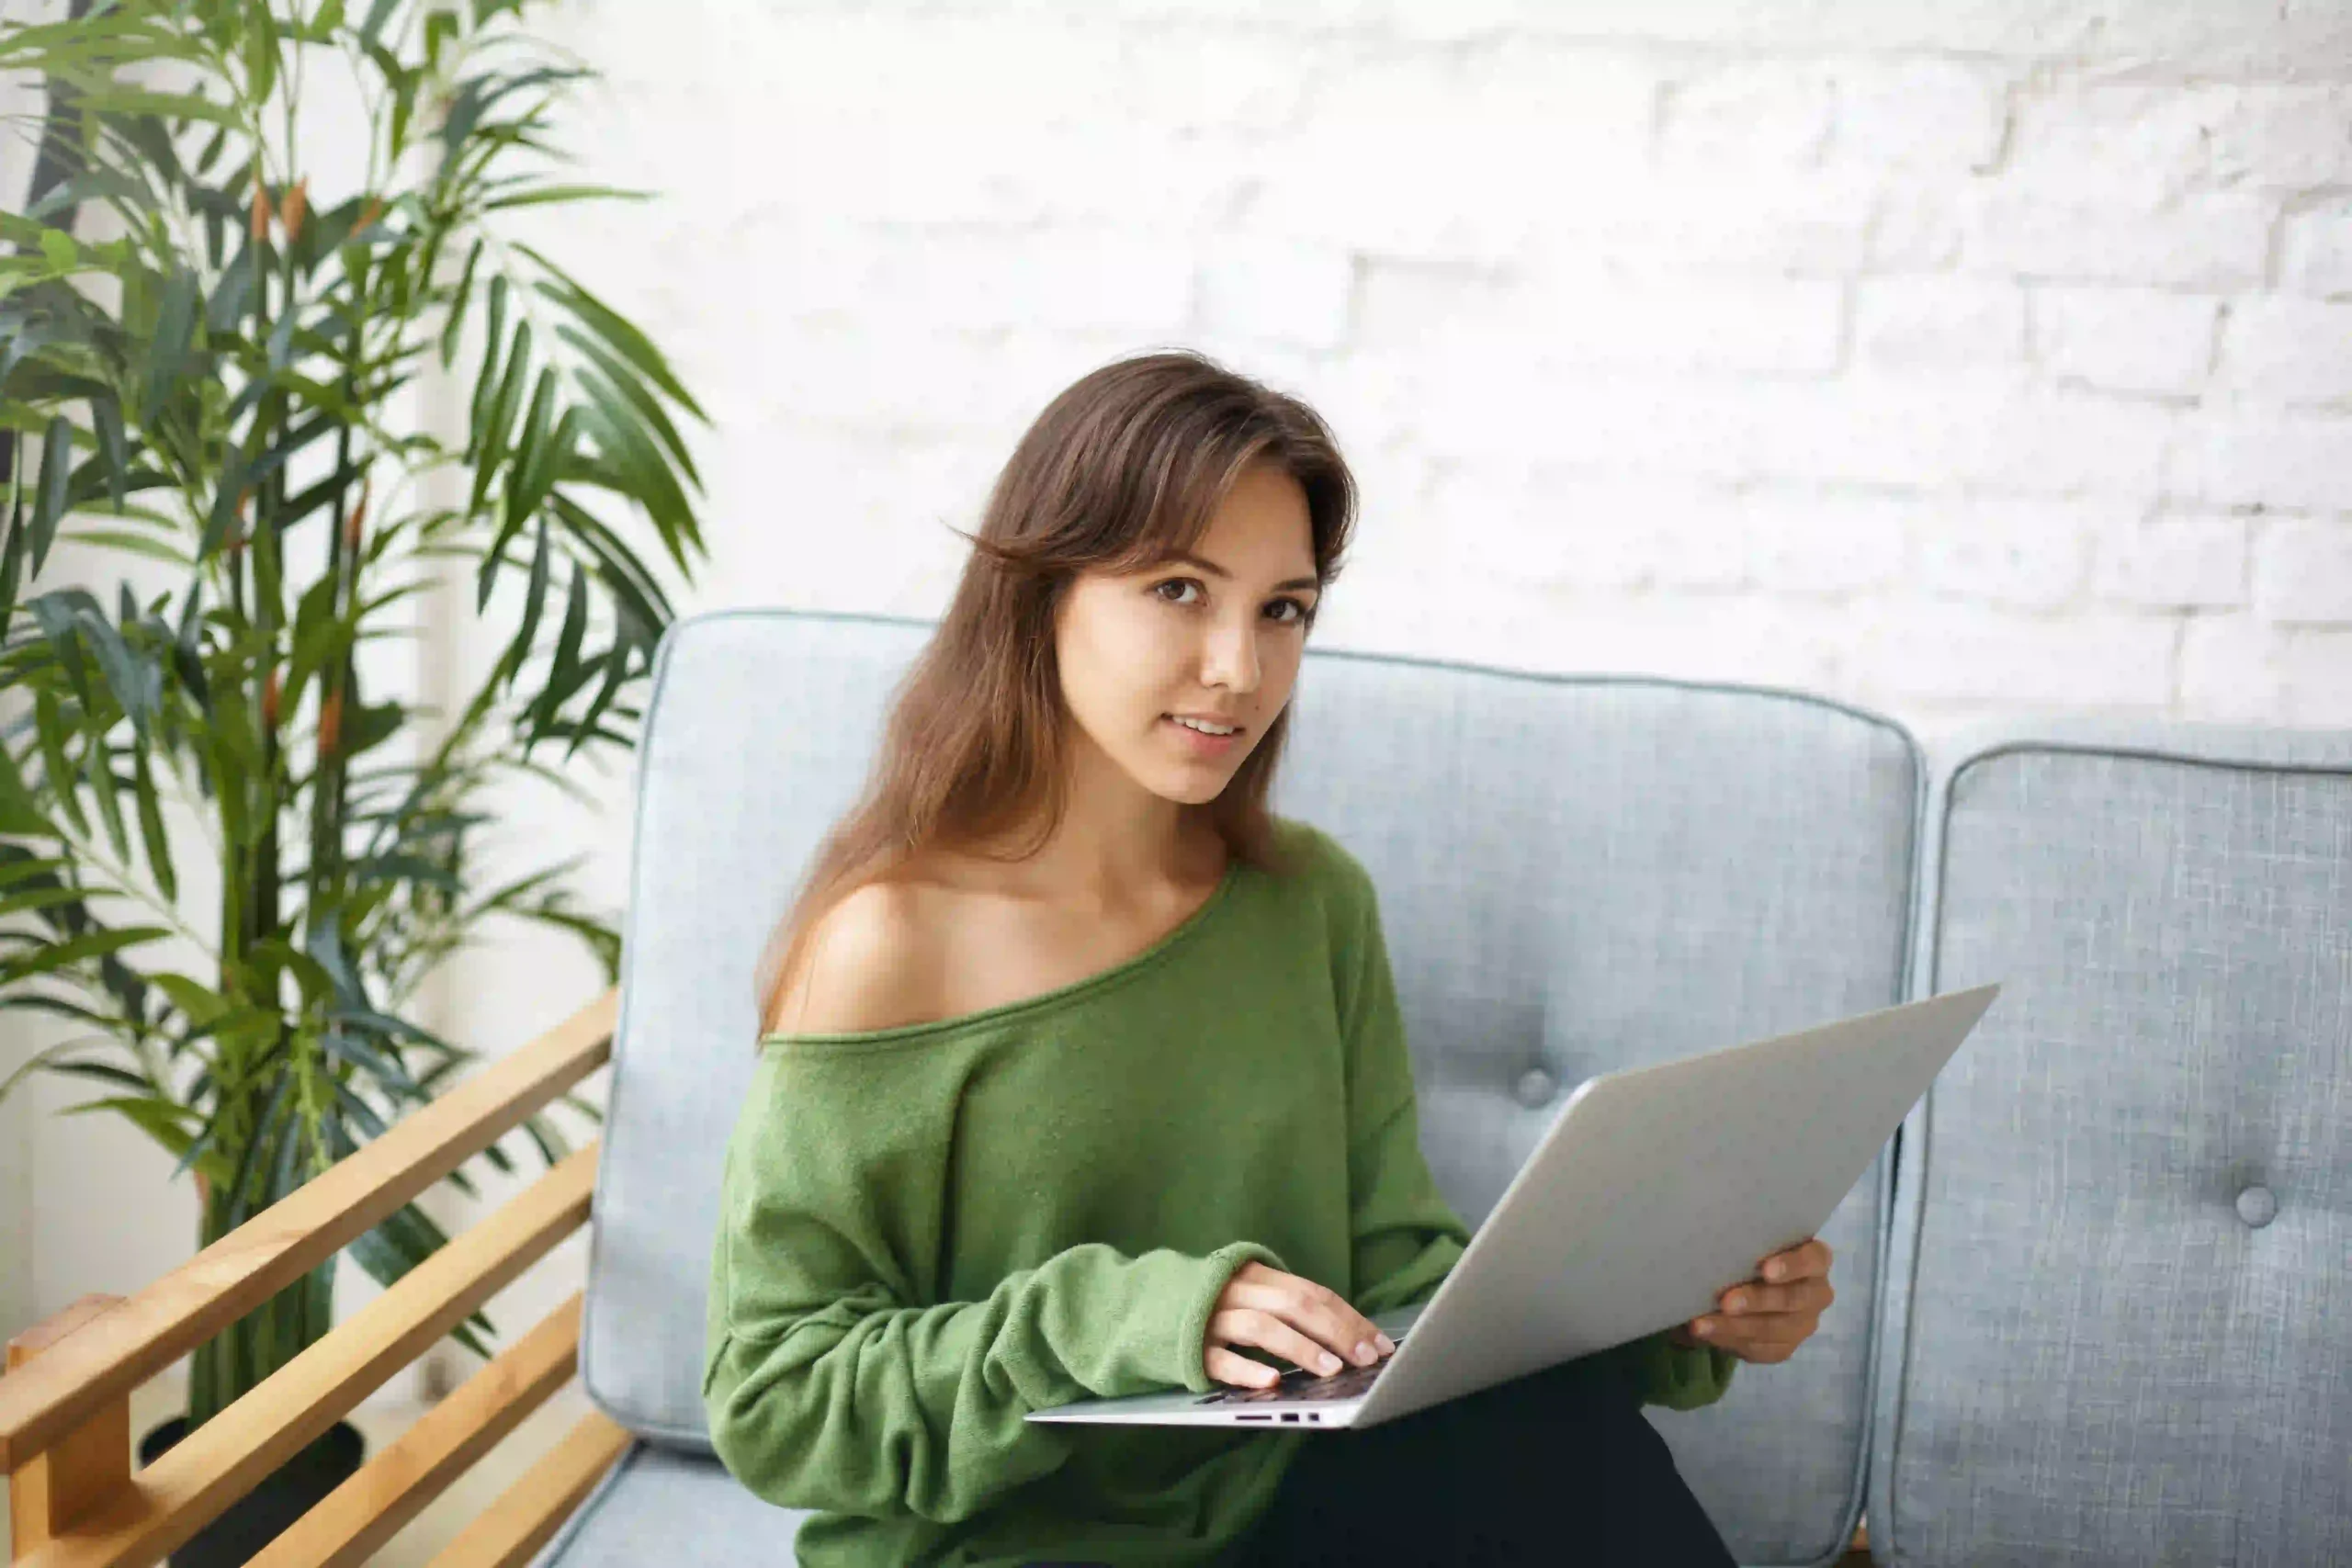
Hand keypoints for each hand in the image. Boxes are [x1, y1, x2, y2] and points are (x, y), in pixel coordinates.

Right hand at [1203, 1262, 1396, 1389]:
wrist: (1138, 1304)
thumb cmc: (1207, 1304)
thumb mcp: (1245, 1292)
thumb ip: (1283, 1303)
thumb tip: (1344, 1334)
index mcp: (1254, 1275)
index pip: (1312, 1293)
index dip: (1349, 1318)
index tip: (1380, 1343)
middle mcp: (1235, 1292)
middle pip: (1294, 1304)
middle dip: (1336, 1331)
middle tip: (1366, 1358)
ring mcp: (1210, 1318)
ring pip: (1261, 1327)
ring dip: (1300, 1347)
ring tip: (1331, 1369)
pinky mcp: (1189, 1347)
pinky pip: (1221, 1359)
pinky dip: (1248, 1370)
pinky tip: (1273, 1381)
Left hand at [1671, 1238, 1833, 1364]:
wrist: (1745, 1286)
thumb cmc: (1749, 1253)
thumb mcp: (1750, 1243)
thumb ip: (1742, 1242)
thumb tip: (1704, 1240)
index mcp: (1814, 1259)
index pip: (1814, 1259)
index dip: (1792, 1265)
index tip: (1765, 1270)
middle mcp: (1816, 1293)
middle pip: (1793, 1299)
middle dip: (1757, 1301)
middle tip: (1726, 1302)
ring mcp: (1803, 1323)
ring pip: (1774, 1329)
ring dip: (1735, 1327)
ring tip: (1702, 1325)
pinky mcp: (1785, 1347)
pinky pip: (1761, 1348)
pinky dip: (1730, 1341)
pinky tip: (1707, 1334)